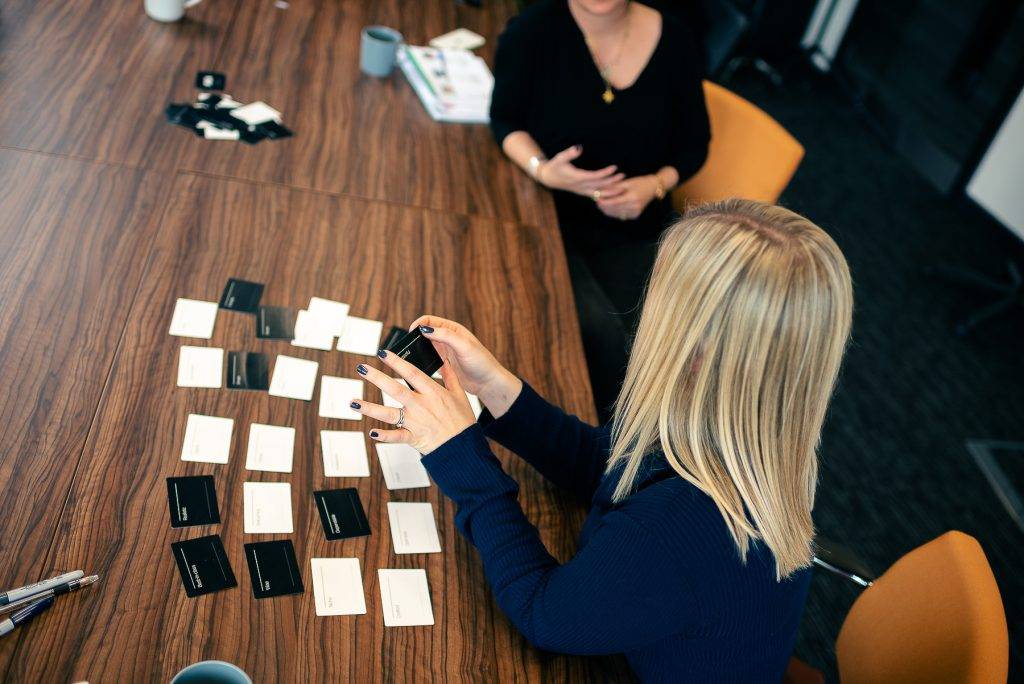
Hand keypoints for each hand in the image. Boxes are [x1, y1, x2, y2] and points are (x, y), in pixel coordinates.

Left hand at [353, 351, 475, 453]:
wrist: (463, 446)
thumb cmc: (462, 421)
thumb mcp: (459, 394)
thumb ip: (450, 376)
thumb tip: (444, 359)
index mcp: (433, 392)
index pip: (411, 372)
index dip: (396, 361)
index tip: (382, 353)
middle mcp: (421, 405)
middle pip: (394, 389)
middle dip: (376, 377)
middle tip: (362, 368)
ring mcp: (415, 422)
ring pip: (388, 413)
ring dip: (369, 408)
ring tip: (353, 402)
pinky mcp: (413, 437)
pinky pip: (396, 436)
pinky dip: (384, 436)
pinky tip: (372, 432)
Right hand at [410, 315, 522, 417]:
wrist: (488, 383)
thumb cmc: (481, 362)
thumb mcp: (463, 345)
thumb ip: (445, 335)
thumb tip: (425, 328)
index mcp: (452, 329)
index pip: (430, 320)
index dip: (419, 324)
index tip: (411, 332)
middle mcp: (447, 339)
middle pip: (425, 333)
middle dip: (415, 336)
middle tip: (407, 345)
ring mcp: (445, 352)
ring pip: (425, 346)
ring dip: (418, 349)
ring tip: (410, 355)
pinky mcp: (443, 364)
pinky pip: (428, 359)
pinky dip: (422, 361)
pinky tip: (418, 366)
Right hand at [537, 145, 623, 197]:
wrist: (548, 178)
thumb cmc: (555, 166)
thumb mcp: (559, 158)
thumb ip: (569, 153)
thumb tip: (578, 147)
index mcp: (577, 178)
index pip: (594, 176)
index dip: (605, 173)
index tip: (614, 167)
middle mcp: (580, 186)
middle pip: (600, 186)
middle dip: (612, 182)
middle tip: (623, 176)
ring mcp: (582, 190)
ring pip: (599, 193)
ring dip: (611, 191)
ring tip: (623, 187)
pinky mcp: (582, 192)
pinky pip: (596, 195)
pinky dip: (605, 195)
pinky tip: (614, 193)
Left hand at [595, 175, 659, 220]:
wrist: (652, 188)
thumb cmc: (639, 182)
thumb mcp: (627, 182)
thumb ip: (614, 188)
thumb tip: (600, 190)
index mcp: (632, 197)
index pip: (614, 202)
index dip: (604, 202)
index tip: (596, 199)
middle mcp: (634, 207)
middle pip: (615, 209)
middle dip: (604, 206)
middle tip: (596, 202)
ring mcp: (635, 212)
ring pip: (617, 214)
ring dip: (608, 210)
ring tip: (600, 205)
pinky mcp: (635, 215)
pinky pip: (621, 216)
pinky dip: (614, 212)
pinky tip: (608, 208)